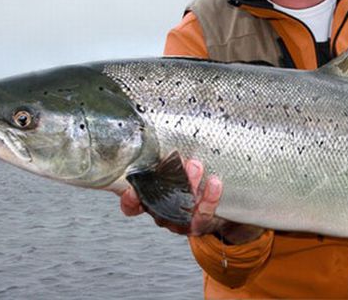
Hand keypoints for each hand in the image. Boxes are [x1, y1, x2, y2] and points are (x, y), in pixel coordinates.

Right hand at [120, 159, 264, 242]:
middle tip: (178, 162)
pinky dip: (209, 197)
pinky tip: (215, 182)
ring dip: (189, 185)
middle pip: (158, 204)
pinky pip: (202, 214)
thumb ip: (160, 153)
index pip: (132, 204)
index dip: (129, 200)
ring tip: (196, 165)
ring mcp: (179, 220)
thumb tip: (156, 124)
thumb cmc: (188, 179)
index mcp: (150, 198)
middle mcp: (161, 211)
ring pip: (180, 208)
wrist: (217, 206)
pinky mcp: (199, 223)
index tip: (131, 190)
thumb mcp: (171, 165)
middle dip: (168, 183)